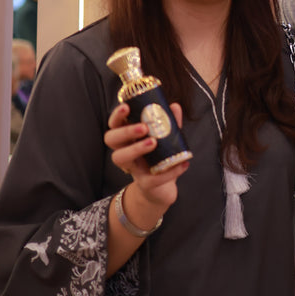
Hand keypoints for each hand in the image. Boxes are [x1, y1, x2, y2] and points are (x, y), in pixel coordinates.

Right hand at [105, 102, 189, 218]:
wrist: (162, 189)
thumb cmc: (159, 158)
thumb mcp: (165, 138)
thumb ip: (169, 122)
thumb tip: (174, 106)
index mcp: (127, 138)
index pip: (114, 124)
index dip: (117, 115)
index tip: (126, 107)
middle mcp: (124, 152)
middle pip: (111, 139)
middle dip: (125, 131)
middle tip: (143, 127)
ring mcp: (132, 168)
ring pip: (120, 158)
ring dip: (136, 148)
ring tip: (153, 142)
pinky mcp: (144, 183)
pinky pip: (151, 179)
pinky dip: (168, 172)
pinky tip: (182, 164)